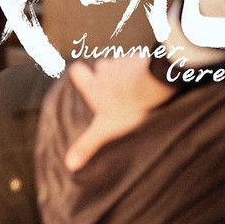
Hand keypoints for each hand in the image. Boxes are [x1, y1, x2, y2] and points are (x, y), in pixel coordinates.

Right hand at [64, 56, 173, 170]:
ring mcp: (125, 62)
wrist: (155, 84)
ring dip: (124, 71)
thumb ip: (87, 145)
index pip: (77, 71)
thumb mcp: (105, 130)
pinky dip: (144, 69)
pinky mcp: (144, 59)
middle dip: (104, 73)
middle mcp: (105, 70)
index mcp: (93, 85)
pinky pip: (141, 62)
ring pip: (120, 63)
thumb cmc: (128, 107)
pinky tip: (152, 81)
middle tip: (111, 86)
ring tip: (135, 85)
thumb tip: (69, 164)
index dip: (79, 74)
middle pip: (100, 65)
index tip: (83, 79)